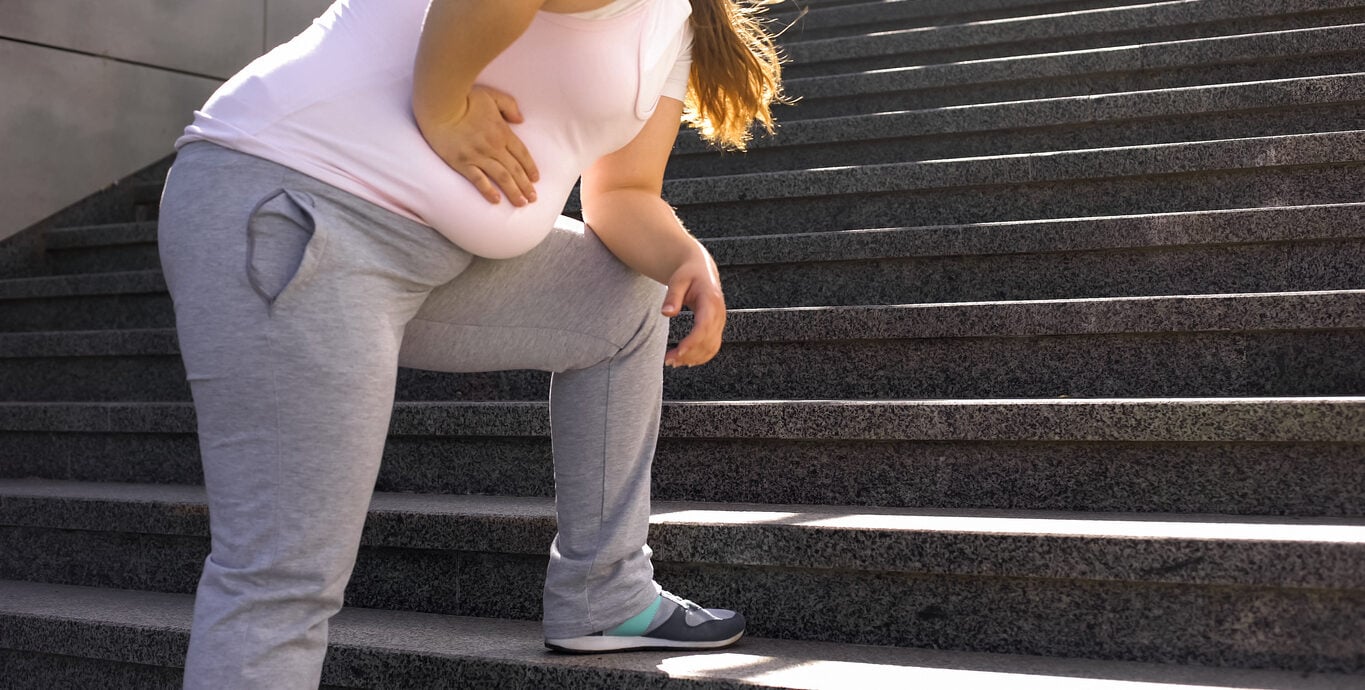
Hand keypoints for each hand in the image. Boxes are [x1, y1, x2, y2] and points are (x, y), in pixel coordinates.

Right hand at [420, 85, 539, 204]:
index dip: (530, 167)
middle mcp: (493, 146)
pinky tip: (496, 200)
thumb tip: (520, 120)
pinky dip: (488, 191)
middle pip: (515, 169)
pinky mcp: (462, 162)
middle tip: (533, 198)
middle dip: (526, 185)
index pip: (522, 154)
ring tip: (521, 203)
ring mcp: (478, 156)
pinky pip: (478, 180)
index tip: (536, 179)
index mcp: (502, 132)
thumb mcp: (492, 96)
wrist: (440, 105)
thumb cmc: (464, 98)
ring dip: (513, 192)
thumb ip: (509, 106)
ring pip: (502, 178)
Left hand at [661, 248, 725, 366]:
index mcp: (711, 301)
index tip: (678, 352)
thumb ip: (672, 296)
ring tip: (672, 362)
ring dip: (693, 358)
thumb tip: (666, 313)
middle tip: (667, 360)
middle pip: (708, 341)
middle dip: (689, 354)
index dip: (692, 342)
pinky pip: (712, 347)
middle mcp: (719, 314)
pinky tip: (685, 361)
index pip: (704, 326)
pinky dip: (700, 357)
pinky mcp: (717, 328)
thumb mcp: (678, 281)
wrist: (701, 270)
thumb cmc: (688, 274)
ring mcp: (720, 323)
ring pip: (711, 348)